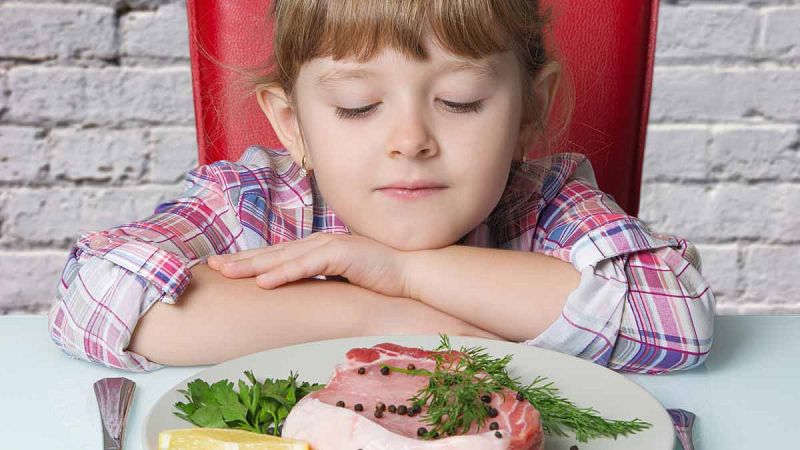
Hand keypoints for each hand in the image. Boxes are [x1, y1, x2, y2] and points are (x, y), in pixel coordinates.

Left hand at [207, 233, 411, 297]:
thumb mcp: (343, 279)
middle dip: (241, 260)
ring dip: (254, 265)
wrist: (412, 271)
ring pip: (284, 256)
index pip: (277, 256)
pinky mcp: (342, 254)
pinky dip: (285, 272)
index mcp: (318, 249)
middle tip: (212, 266)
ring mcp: (330, 246)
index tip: (224, 267)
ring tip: (227, 272)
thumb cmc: (381, 277)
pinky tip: (265, 281)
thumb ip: (323, 280)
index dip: (249, 260)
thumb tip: (303, 293)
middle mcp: (319, 243)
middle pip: (272, 253)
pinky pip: (308, 265)